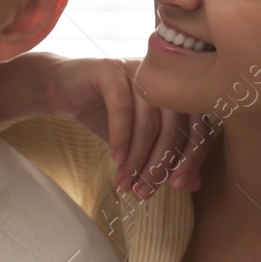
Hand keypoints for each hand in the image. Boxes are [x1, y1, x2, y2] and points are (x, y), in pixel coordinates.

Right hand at [0, 54, 212, 198]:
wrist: (62, 90)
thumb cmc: (105, 115)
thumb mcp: (138, 143)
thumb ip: (166, 158)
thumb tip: (193, 185)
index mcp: (178, 93)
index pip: (198, 127)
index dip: (191, 159)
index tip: (177, 186)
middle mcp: (163, 79)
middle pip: (174, 126)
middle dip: (158, 164)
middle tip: (144, 191)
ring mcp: (137, 71)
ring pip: (148, 121)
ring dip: (137, 157)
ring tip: (125, 181)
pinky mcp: (110, 70)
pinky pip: (122, 107)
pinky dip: (121, 136)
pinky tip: (116, 158)